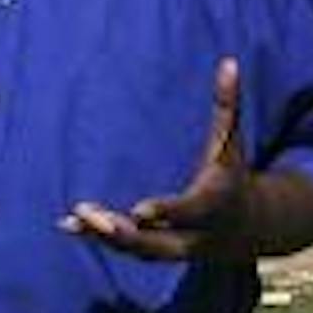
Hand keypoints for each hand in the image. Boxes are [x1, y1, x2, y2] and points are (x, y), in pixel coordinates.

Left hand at [64, 57, 251, 262]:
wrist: (244, 227)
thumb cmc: (231, 173)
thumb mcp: (232, 142)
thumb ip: (228, 105)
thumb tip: (229, 61)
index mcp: (211, 204)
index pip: (189, 210)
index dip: (166, 211)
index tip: (139, 211)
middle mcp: (193, 234)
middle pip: (159, 242)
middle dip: (126, 234)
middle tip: (92, 218)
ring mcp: (175, 247)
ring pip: (139, 250)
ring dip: (105, 237)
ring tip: (73, 219)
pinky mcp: (158, 251)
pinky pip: (127, 249)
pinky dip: (99, 239)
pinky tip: (68, 226)